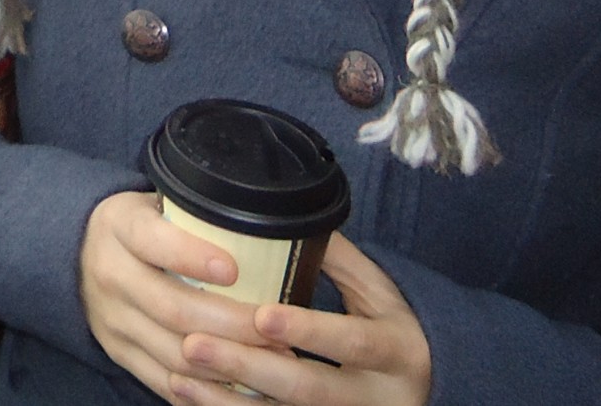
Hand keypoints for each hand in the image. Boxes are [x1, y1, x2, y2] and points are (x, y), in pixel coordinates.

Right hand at [80, 191, 269, 399]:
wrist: (76, 254)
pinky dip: (205, 389)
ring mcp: (113, 319)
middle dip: (232, 323)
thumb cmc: (138, 228)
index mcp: (120, 226)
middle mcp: (111, 273)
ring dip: (228, 361)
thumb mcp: (154, 205)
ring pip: (175, 353)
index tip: (233, 269)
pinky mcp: (118, 352)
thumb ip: (195, 216)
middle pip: (174, 308)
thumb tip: (263, 227)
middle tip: (275, 328)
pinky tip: (240, 382)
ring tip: (270, 359)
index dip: (192, 256)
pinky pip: (165, 381)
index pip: (153, 241)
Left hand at [174, 235, 430, 405]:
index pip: (354, 343)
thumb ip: (334, 258)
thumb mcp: (377, 291)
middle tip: (195, 343)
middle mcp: (377, 398)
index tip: (261, 315)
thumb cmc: (387, 325)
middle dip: (249, 367)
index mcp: (397, 351)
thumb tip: (278, 213)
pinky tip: (188, 392)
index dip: (309, 330)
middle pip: (310, 391)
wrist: (420, 383)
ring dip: (226, 399)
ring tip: (180, 373)